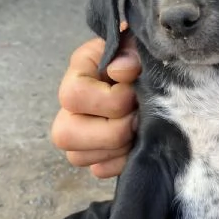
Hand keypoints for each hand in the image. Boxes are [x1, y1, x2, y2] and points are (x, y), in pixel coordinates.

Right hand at [51, 36, 140, 177]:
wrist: (151, 81)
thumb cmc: (140, 62)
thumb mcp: (136, 48)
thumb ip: (130, 52)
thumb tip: (121, 71)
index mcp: (76, 76)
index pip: (75, 96)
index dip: (113, 99)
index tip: (133, 91)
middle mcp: (68, 109)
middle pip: (67, 134)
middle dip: (115, 130)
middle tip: (137, 118)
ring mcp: (76, 137)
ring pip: (80, 158)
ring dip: (120, 147)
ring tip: (138, 129)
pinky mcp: (92, 157)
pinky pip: (99, 171)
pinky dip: (122, 162)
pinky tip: (134, 144)